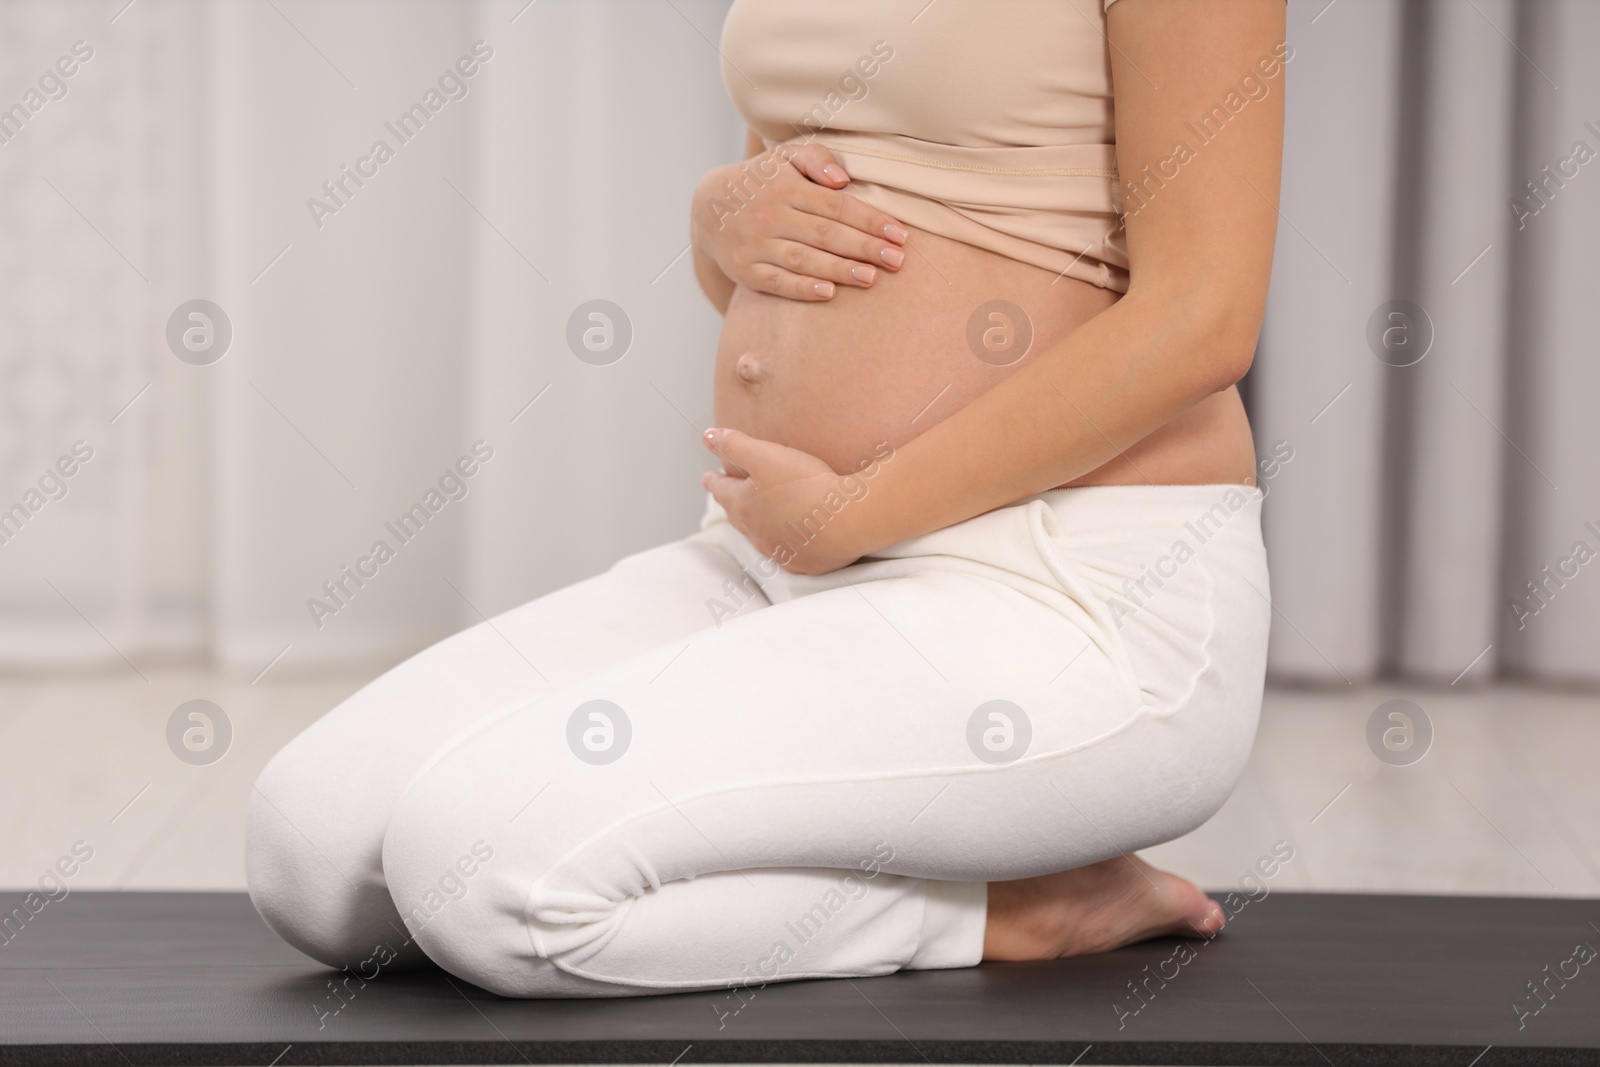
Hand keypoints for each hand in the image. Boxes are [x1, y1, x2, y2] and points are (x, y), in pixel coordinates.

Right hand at [691, 143, 908, 302]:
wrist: (708, 207)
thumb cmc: (761, 181)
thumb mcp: (784, 158)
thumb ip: (815, 158)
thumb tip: (842, 179)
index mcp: (786, 187)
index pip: (836, 205)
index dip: (870, 220)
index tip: (899, 234)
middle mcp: (771, 215)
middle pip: (825, 234)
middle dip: (864, 247)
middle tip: (896, 260)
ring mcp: (756, 245)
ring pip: (804, 259)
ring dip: (839, 270)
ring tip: (872, 277)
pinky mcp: (745, 270)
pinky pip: (777, 282)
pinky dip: (802, 289)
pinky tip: (829, 293)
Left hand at [700, 427, 872, 575]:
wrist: (846, 522)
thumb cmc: (804, 485)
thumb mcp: (765, 456)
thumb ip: (734, 445)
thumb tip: (707, 436)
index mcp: (743, 505)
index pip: (720, 490)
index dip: (713, 481)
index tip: (707, 477)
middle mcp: (756, 532)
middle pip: (737, 515)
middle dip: (732, 503)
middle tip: (729, 495)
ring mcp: (779, 550)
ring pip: (759, 535)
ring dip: (757, 524)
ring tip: (758, 516)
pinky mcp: (803, 562)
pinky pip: (787, 552)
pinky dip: (785, 542)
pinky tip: (792, 538)